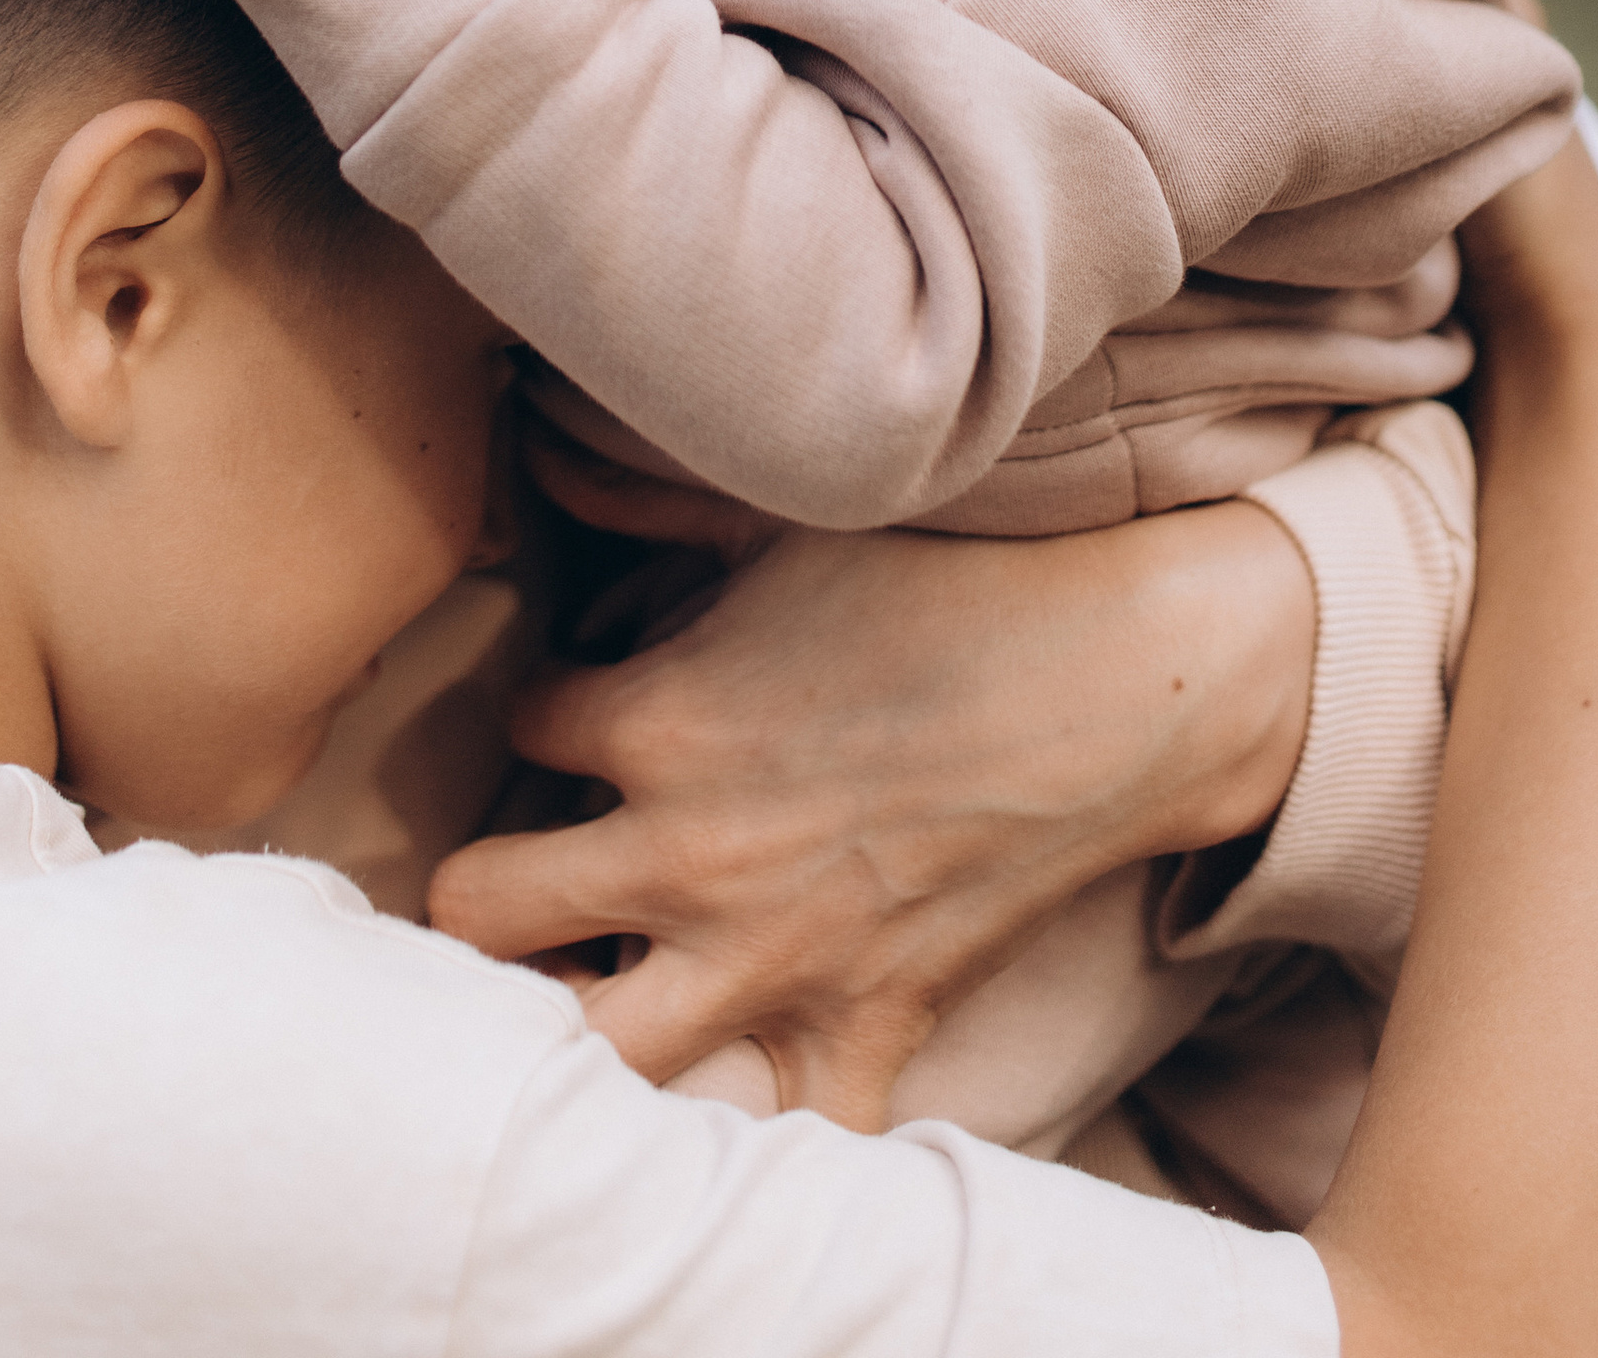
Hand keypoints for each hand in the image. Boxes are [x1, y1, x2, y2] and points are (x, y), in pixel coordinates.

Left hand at [430, 504, 1315, 1129]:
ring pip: (594, 1048)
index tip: (585, 707)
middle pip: (482, 906)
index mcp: (658, 720)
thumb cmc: (948, 583)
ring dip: (571, 1018)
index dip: (545, 710)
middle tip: (530, 867)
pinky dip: (765, 1120)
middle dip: (485, 885)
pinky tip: (746, 1074)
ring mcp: (773, 956)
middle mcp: (688, 853)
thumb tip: (545, 462)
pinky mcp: (867, 1023)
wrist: (1115, 682)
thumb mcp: (778, 521)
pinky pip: (793, 1135)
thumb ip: (641, 499)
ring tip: (588, 981)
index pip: (519, 725)